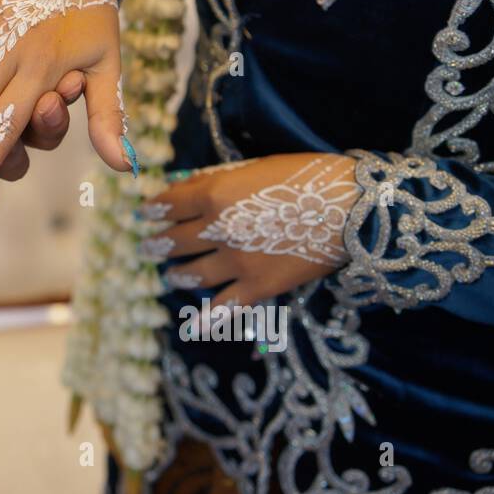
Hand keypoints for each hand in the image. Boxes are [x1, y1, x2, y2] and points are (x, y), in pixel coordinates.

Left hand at [145, 153, 357, 306]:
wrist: (350, 207)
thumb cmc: (305, 176)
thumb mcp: (253, 167)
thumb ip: (215, 179)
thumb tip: (183, 187)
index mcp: (214, 195)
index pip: (169, 205)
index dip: (153, 211)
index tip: (143, 215)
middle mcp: (218, 230)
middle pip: (175, 241)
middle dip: (158, 244)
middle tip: (149, 247)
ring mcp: (237, 262)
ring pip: (193, 273)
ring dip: (177, 274)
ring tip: (172, 275)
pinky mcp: (259, 287)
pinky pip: (225, 307)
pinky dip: (206, 319)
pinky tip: (193, 326)